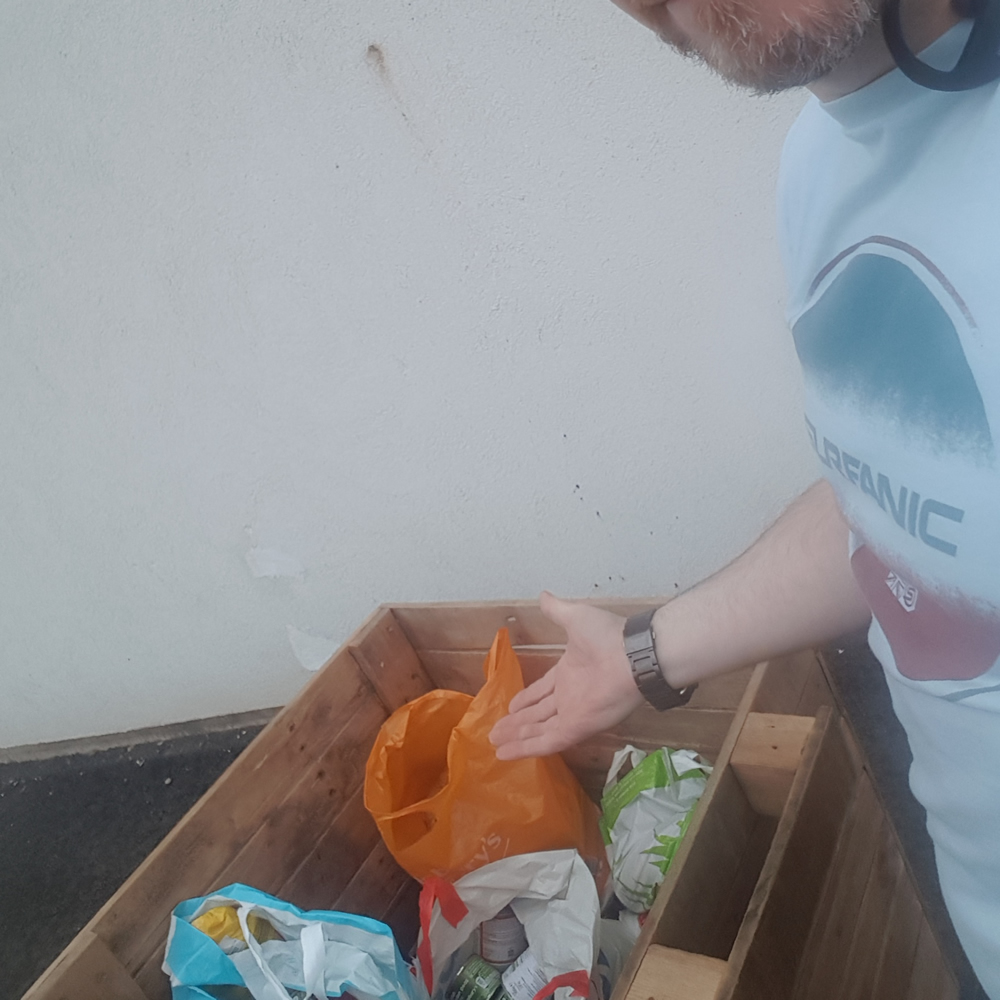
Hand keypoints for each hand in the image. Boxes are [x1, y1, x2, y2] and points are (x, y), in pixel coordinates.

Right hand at [488, 591, 644, 758]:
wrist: (633, 655)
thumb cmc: (607, 636)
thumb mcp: (575, 617)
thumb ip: (557, 610)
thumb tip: (542, 595)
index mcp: (569, 673)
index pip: (542, 691)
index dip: (526, 699)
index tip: (510, 707)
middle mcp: (569, 696)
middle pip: (537, 713)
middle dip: (516, 722)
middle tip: (495, 730)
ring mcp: (572, 714)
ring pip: (538, 729)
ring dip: (516, 737)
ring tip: (494, 743)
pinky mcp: (576, 728)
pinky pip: (546, 741)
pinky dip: (525, 748)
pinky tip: (506, 753)